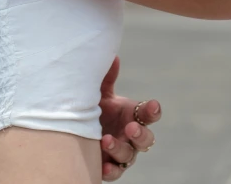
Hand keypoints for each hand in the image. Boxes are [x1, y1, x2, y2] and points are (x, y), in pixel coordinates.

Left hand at [98, 57, 160, 180]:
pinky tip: (104, 167)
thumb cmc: (95, 108)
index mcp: (132, 115)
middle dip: (140, 134)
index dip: (152, 110)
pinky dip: (111, 170)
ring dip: (120, 149)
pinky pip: (115, 172)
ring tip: (106, 140)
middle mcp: (130, 135)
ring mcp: (121, 152)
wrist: (77, 128)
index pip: (148, 114)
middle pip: (146, 139)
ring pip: (129, 155)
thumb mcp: (100, 93)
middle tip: (130, 127)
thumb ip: (107, 78)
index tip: (153, 105)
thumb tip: (112, 57)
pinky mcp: (109, 166)